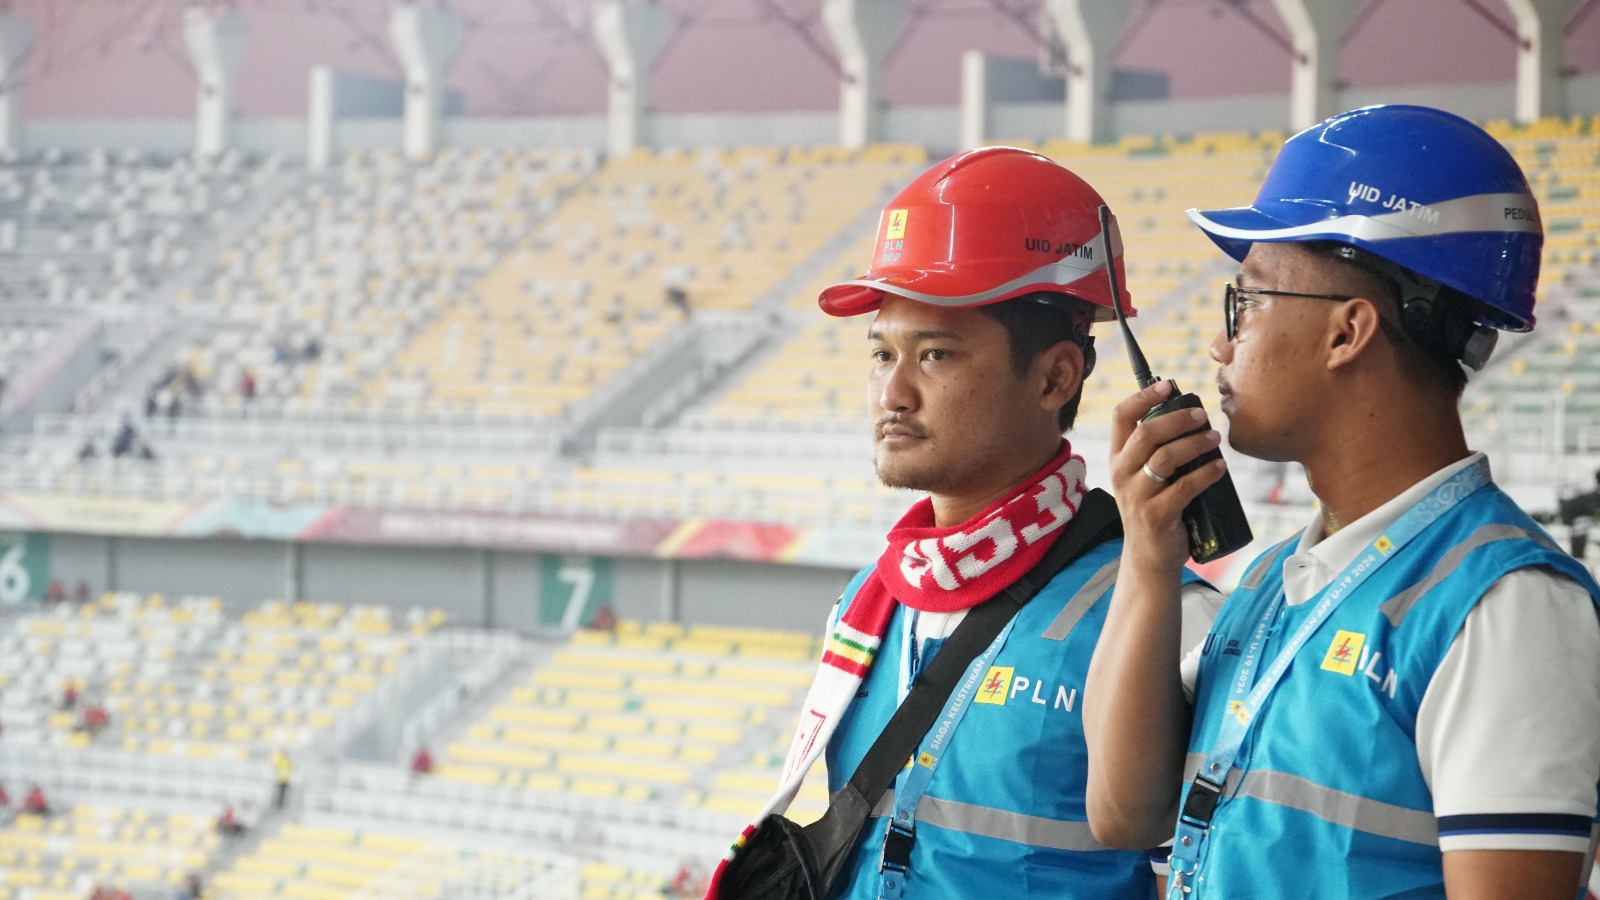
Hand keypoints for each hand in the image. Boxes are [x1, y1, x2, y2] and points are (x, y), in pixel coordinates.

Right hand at [1109, 380, 1227, 570]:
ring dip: (1195, 443)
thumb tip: (1191, 415)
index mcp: (1118, 458)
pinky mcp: (1155, 515)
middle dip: (1178, 419)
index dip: (1143, 396)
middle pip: (1146, 433)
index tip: (1169, 386)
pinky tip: (1219, 467)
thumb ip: (1156, 450)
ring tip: (1215, 439)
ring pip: (1165, 457)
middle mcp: (1121, 474)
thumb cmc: (1155, 508)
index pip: (1121, 416)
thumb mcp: (1145, 477)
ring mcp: (1136, 496)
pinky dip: (1206, 473)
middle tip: (1203, 415)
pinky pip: (1184, 487)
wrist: (1149, 557)